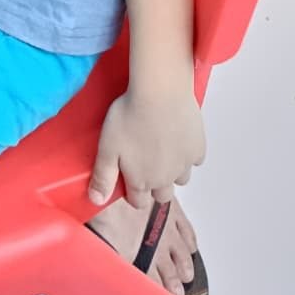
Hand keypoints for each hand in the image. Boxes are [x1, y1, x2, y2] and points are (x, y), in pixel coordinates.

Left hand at [88, 86, 204, 212]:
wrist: (160, 92)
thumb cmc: (130, 116)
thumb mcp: (107, 147)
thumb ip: (103, 176)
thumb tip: (96, 200)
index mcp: (141, 180)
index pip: (138, 202)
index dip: (132, 192)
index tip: (128, 176)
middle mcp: (165, 178)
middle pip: (162, 196)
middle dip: (154, 186)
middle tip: (145, 163)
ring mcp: (184, 164)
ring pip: (181, 179)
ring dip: (173, 172)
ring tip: (162, 150)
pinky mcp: (198, 148)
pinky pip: (195, 159)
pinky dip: (188, 153)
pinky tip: (178, 137)